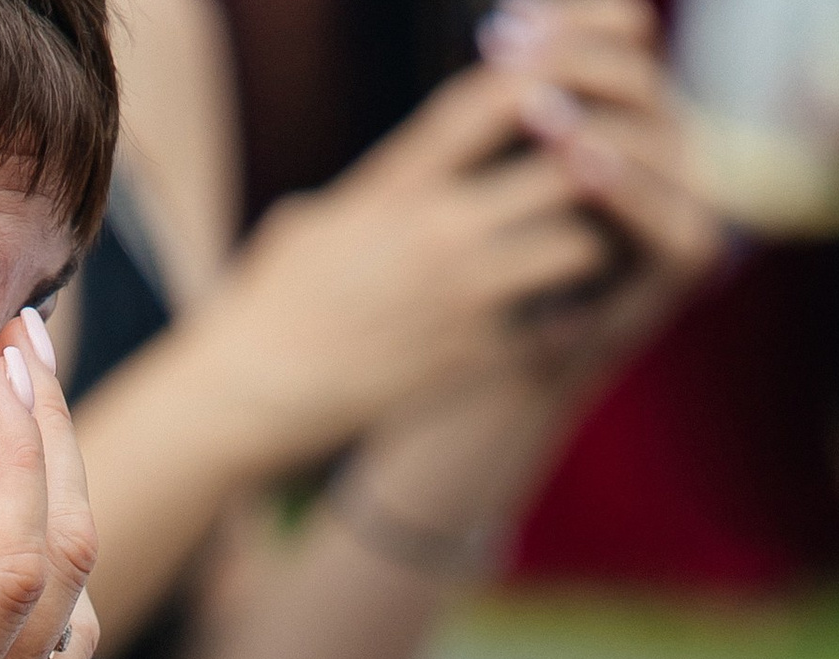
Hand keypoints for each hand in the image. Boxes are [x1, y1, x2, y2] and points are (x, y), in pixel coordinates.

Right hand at [0, 311, 96, 658]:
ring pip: (73, 601)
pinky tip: (17, 556)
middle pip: (63, 555)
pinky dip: (51, 576)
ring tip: (23, 420)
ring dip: (59, 498)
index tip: (3, 356)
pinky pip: (58, 655)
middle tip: (25, 340)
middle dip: (53, 437)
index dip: (15, 448)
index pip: (5, 559)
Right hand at [199, 57, 623, 459]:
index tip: (563, 80)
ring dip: (583, 248)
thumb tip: (381, 185)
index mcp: (393, 187)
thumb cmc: (261, 315)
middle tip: (594, 185)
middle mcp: (433, 232)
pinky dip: (557, 324)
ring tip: (575, 260)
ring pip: (572, 246)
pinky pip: (547, 327)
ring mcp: (454, 297)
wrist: (244, 401)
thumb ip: (363, 197)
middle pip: (561, 168)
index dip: (537, 76)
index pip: (484, 103)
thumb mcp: (303, 230)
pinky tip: (548, 327)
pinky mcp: (464, 360)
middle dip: (589, 169)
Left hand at [481, 0, 725, 386]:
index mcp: (615, 115)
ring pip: (659, 131)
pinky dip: (630, 184)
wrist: (472, 382)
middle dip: (574, 56)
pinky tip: (581, 165)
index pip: (612, 39)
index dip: (566, 22)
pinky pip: (672, 210)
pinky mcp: (688, 257)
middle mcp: (658, 146)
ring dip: (598, 114)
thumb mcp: (473, 183)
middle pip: (637, 73)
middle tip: (508, 53)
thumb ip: (494, 109)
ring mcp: (681, 197)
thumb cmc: (459, 279)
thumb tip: (495, 24)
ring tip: (535, 110)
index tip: (496, 25)